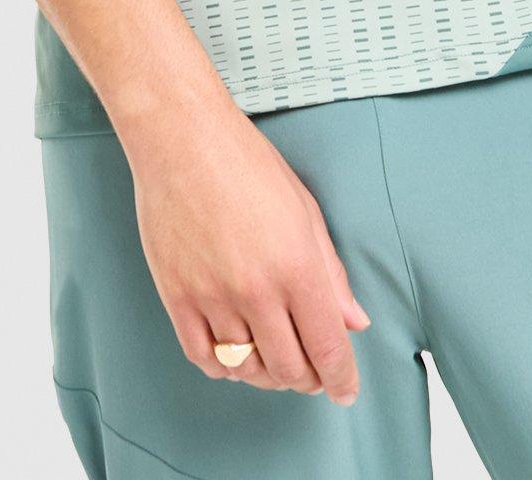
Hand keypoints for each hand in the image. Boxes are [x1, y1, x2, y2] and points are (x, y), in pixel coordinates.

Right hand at [126, 107, 370, 404]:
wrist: (182, 140)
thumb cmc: (247, 164)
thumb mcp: (305, 210)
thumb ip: (331, 273)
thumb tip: (354, 322)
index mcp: (297, 267)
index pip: (327, 348)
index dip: (341, 379)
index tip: (345, 391)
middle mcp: (256, 290)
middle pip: (289, 369)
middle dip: (308, 379)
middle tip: (312, 372)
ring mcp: (213, 297)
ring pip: (247, 369)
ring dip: (267, 375)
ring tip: (275, 359)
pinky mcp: (177, 298)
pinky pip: (204, 357)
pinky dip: (225, 367)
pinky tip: (236, 353)